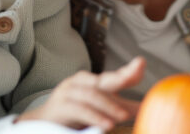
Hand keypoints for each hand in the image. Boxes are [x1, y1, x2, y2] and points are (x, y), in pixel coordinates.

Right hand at [16, 56, 145, 130]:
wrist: (41, 125)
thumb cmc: (75, 115)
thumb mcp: (101, 110)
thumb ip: (121, 107)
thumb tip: (147, 107)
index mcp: (93, 82)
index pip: (114, 76)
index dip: (129, 71)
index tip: (142, 64)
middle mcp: (82, 82)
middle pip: (104, 79)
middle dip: (122, 75)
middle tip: (137, 70)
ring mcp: (69, 92)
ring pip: (92, 95)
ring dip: (109, 106)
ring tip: (123, 117)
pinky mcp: (60, 106)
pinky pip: (79, 109)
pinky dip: (94, 116)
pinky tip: (107, 124)